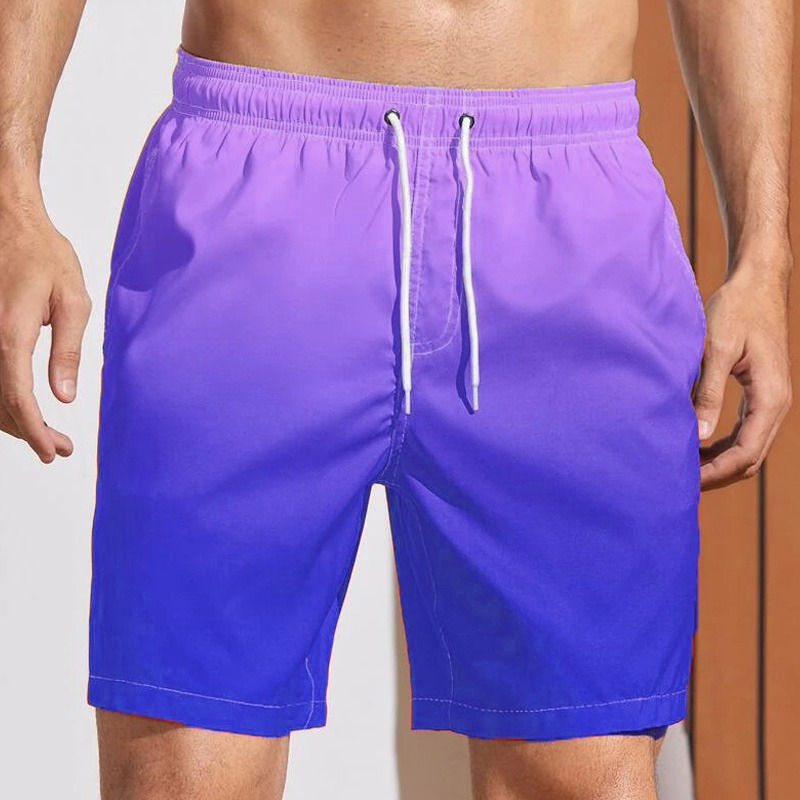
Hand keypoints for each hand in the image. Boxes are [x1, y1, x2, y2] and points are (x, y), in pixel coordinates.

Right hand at [0, 205, 90, 461]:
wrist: (10, 222)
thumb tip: (64, 395)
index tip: (51, 451)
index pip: (18, 397)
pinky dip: (2, 397)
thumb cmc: (45, 255)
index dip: (33, 430)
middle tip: (59, 449)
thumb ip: (68, 350)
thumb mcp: (72, 301)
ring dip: (13, 419)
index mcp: (9, 333)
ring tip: (47, 436)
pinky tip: (23, 408)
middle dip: (27, 431)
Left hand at [694, 248, 792, 489]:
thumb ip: (707, 392)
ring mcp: (769, 401)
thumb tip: (696, 435)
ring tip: (681, 470)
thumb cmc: (735, 310)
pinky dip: (720, 446)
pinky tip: (693, 448)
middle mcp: (775, 405)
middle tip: (676, 484)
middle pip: (748, 459)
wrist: (757, 284)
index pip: (745, 453)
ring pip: (746, 449)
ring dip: (717, 463)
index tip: (683, 482)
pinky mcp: (759, 395)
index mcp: (770, 398)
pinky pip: (742, 433)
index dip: (714, 473)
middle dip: (715, 475)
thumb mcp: (716, 349)